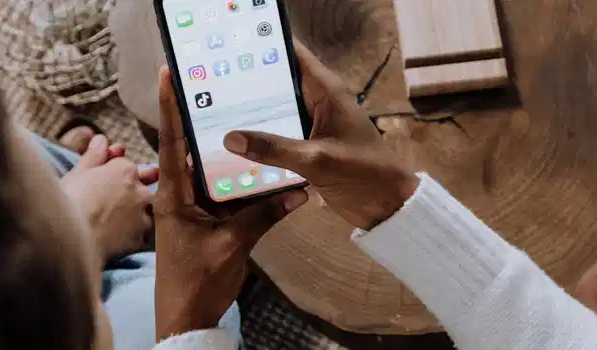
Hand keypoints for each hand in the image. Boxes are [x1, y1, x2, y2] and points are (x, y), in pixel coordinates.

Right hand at [61, 135, 158, 264]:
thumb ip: (94, 156)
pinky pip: (143, 235)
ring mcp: (143, 214)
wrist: (71, 236)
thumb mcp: (78, 172)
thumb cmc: (69, 200)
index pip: (127, 167)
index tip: (104, 181)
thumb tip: (102, 140)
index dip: (115, 173)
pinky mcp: (141, 237)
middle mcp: (140, 190)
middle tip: (114, 203)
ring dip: (140, 213)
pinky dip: (135, 235)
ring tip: (118, 222)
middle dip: (135, 191)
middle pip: (144, 187)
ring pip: (149, 211)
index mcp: (125, 170)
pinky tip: (121, 239)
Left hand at [153, 68, 308, 339]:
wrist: (187, 319)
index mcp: (175, 196)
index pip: (171, 143)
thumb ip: (263, 216)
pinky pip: (224, 193)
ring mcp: (193, 209)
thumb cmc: (197, 282)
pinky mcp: (206, 221)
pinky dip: (241, 183)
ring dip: (229, 154)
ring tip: (249, 122)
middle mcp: (180, 196)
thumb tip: (298, 191)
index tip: (168, 75)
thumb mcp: (233, 246)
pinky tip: (263, 170)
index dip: (170, 108)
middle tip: (222, 90)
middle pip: (192, 150)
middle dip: (205, 122)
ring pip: (212, 172)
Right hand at [223, 40, 419, 230]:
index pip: (292, 54)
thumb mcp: (316, 160)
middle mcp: (316, 101)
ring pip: (275, 109)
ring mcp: (311, 124)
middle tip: (208, 80)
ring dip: (250, 110)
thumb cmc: (362, 173)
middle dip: (247, 79)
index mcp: (326, 91)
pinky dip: (259, 135)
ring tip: (210, 107)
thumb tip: (229, 138)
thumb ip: (274, 148)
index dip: (264, 46)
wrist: (388, 205)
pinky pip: (278, 134)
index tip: (230, 49)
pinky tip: (231, 140)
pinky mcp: (307, 146)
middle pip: (278, 82)